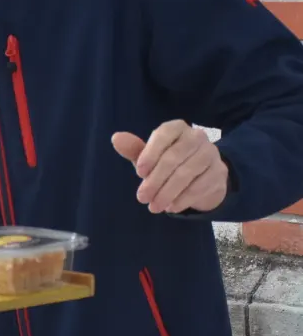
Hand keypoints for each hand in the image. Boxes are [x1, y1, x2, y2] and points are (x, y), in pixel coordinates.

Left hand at [112, 121, 229, 213]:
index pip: (164, 134)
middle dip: (155, 180)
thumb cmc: (169, 164)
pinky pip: (200, 186)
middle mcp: (196, 136)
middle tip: (142, 197)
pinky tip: (171, 207)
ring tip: (154, 206)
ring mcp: (211, 153)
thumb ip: (134, 149)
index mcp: (177, 128)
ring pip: (187, 173)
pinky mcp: (219, 172)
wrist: (203, 178)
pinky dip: (183, 199)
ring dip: (167, 192)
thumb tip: (116, 138)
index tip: (139, 173)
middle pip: (174, 157)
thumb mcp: (149, 157)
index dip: (150, 153)